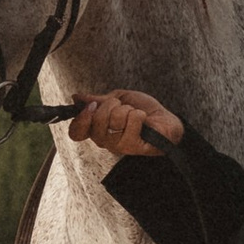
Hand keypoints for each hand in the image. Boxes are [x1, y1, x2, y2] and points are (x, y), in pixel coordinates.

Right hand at [66, 88, 184, 161]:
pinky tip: (144, 120)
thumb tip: (77, 97)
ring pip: (114, 119)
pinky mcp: (132, 147)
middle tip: (123, 107)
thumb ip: (98, 100)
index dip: (80, 118)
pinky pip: (130, 122)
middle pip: (96, 121)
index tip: (91, 106)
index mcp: (98, 129)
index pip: (76, 132)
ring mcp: (118, 145)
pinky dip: (139, 115)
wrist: (166, 120)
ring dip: (128, 110)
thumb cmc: (144, 111)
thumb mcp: (119, 98)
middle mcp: (105, 140)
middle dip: (112, 105)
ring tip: (136, 115)